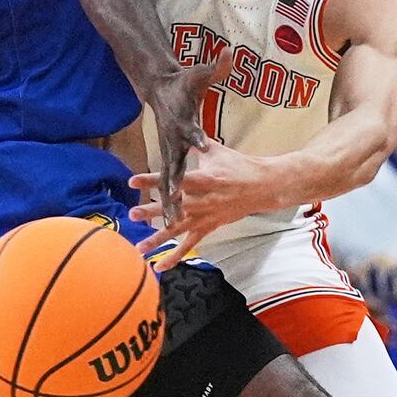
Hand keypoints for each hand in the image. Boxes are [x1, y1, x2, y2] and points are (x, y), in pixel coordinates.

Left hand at [128, 140, 274, 270]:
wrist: (265, 186)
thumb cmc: (239, 166)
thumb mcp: (216, 151)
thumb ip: (193, 144)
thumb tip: (178, 129)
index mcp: (204, 179)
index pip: (175, 180)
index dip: (153, 180)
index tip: (133, 180)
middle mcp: (204, 201)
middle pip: (175, 208)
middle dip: (152, 212)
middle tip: (132, 214)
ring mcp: (206, 217)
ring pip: (179, 230)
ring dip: (158, 240)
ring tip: (139, 248)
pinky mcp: (210, 227)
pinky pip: (190, 244)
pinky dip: (175, 256)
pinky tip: (158, 266)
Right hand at [141, 57, 228, 225]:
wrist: (158, 87)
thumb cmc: (181, 83)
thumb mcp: (199, 73)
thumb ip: (216, 65)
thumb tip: (229, 49)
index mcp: (183, 123)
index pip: (191, 133)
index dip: (197, 139)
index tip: (202, 147)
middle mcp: (174, 141)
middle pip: (174, 166)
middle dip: (173, 185)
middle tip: (173, 201)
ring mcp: (168, 151)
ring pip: (167, 181)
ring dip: (167, 201)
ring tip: (166, 222)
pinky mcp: (168, 156)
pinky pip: (167, 183)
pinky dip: (167, 201)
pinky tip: (167, 219)